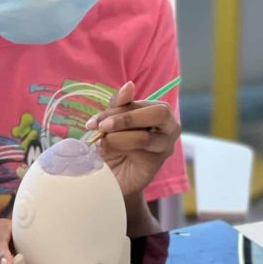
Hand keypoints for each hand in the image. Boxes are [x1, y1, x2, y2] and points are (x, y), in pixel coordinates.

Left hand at [86, 81, 180, 195]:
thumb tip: (129, 85)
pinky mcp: (157, 163)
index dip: (116, 109)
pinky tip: (111, 153)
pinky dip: (122, 148)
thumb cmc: (113, 148)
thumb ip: (119, 105)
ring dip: (119, 137)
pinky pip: (141, 151)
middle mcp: (168, 127)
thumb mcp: (112, 123)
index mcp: (158, 112)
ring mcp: (166, 146)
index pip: (141, 104)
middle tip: (103, 127)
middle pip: (159, 112)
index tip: (94, 122)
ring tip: (103, 142)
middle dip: (127, 118)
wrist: (110, 178)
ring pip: (146, 135)